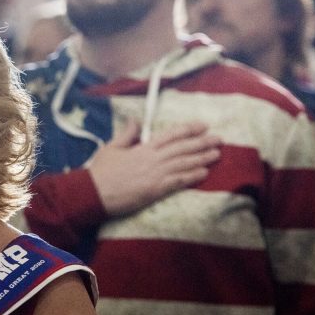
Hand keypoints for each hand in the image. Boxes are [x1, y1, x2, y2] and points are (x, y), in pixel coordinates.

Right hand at [89, 120, 221, 216]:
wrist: (95, 193)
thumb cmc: (101, 171)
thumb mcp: (112, 148)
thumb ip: (127, 134)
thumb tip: (136, 121)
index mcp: (143, 147)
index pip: (171, 135)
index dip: (188, 129)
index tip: (203, 125)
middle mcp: (153, 159)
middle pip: (183, 148)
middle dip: (202, 142)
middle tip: (219, 139)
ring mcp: (156, 175)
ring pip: (184, 163)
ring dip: (202, 158)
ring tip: (217, 154)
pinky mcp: (156, 190)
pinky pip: (179, 181)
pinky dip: (192, 176)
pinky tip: (204, 173)